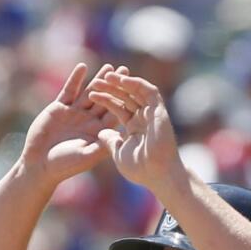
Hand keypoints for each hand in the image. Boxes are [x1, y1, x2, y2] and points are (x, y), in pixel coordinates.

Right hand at [19, 62, 116, 185]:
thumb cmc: (64, 165)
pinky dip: (75, 79)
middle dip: (114, 86)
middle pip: (104, 99)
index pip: (113, 113)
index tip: (133, 88)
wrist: (38, 165)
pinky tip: (82, 67)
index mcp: (97, 132)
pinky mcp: (59, 108)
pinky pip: (69, 90)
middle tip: (125, 70)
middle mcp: (88, 121)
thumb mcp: (86, 156)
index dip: (123, 100)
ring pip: (89, 92)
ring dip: (98, 79)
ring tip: (109, 67)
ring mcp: (74, 113)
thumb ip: (103, 144)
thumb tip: (119, 132)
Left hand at [89, 69, 183, 194]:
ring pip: (136, 92)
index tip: (91, 94)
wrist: (157, 174)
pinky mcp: (160, 112)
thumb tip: (100, 132)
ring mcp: (152, 114)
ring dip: (122, 83)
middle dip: (111, 88)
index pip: (118, 108)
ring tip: (106, 75)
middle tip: (95, 80)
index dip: (105, 100)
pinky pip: (149, 92)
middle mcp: (143, 118)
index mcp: (133, 128)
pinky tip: (123, 80)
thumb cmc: (139, 169)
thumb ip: (110, 141)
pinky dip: (137, 84)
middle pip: (125, 97)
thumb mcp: (118, 153)